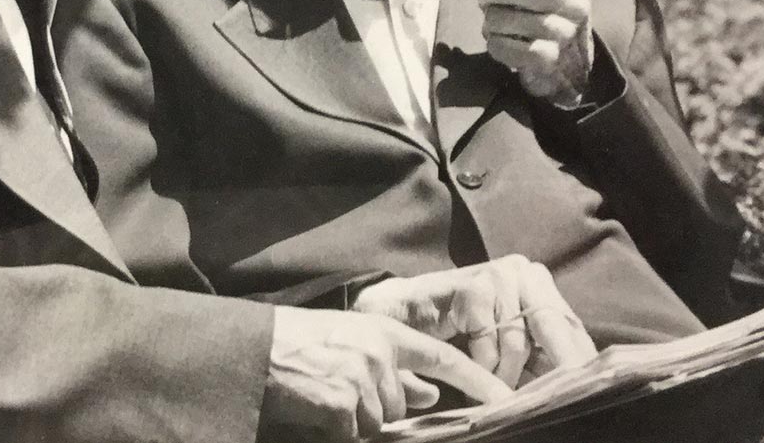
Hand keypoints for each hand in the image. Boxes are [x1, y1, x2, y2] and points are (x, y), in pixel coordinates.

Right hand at [263, 306, 509, 441]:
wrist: (257, 349)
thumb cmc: (301, 342)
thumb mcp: (352, 343)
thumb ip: (394, 367)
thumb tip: (430, 394)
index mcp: (385, 331)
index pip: (443, 358)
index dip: (477, 379)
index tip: (507, 397)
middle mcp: (379, 351)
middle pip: (399, 405)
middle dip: (375, 407)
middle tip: (338, 388)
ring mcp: (363, 377)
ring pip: (378, 422)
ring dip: (354, 419)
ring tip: (323, 394)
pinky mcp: (344, 403)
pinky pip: (353, 433)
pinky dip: (335, 429)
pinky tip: (315, 407)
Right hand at [351, 257, 596, 388]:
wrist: (403, 314)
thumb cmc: (462, 336)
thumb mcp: (510, 349)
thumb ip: (540, 359)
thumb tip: (577, 383)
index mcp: (540, 286)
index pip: (572, 328)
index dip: (579, 362)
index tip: (584, 392)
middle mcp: (525, 272)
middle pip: (555, 328)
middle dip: (556, 367)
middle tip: (549, 400)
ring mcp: (500, 273)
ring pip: (517, 341)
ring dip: (502, 372)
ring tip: (490, 381)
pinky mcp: (475, 283)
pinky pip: (489, 338)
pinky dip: (480, 361)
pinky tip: (471, 365)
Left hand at [479, 0, 594, 103]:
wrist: (567, 60)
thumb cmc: (545, 7)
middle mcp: (576, 4)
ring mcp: (566, 33)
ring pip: (510, 19)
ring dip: (491, 18)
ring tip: (491, 18)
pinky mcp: (550, 60)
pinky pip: (510, 48)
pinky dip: (496, 43)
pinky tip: (496, 38)